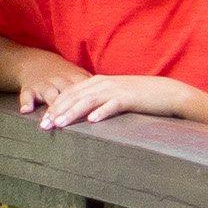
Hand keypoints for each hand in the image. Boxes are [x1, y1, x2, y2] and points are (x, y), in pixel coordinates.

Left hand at [25, 71, 201, 128]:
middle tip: (43, 126)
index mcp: (96, 82)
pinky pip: (113, 105)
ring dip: (73, 112)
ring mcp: (116, 90)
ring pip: (89, 100)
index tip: (42, 120)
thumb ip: (95, 101)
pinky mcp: (129, 98)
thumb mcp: (112, 96)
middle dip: (57, 111)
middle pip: (74, 96)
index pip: (69, 93)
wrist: (165, 92)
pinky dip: (102, 112)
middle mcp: (103, 83)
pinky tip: (92, 121)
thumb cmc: (137, 97)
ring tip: (60, 124)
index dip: (54, 106)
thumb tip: (78, 116)